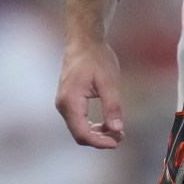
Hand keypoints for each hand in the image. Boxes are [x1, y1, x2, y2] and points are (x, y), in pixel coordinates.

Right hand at [55, 28, 125, 148]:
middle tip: (121, 136)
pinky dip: (92, 126)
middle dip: (100, 139)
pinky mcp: (68, 101)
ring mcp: (63, 103)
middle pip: (79, 134)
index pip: (82, 133)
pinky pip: (78, 121)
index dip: (99, 142)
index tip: (117, 142)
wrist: (83, 41)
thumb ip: (112, 106)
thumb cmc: (96, 58)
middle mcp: (62, 105)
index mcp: (70, 101)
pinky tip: (108, 124)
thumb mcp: (108, 82)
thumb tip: (117, 129)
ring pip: (78, 129)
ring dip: (97, 134)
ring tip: (117, 131)